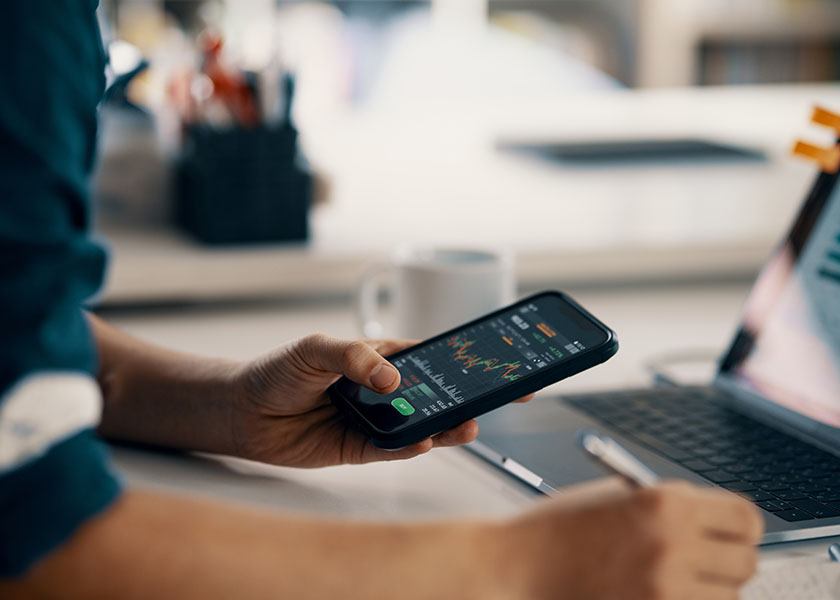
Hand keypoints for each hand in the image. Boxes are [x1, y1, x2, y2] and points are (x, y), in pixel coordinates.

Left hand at [230, 333, 533, 467]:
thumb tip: (393, 379)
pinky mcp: (361, 449)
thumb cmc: (279, 370)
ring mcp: (376, 421)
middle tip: (501, 397)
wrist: (244, 411)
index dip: (465, 360)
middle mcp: (385, 391)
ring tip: (467, 424)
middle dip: (469, 396)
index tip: (497, 363)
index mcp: (381, 358)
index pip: (432, 358)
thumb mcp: (317, 348)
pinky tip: (426, 441)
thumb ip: (355, 359)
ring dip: (446, 426)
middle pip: (436, 394)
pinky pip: (393, 449)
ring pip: (422, 425)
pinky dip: (411, 447)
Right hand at [497, 478, 762, 599]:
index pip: (746, 519)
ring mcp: (664, 589)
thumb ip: (669, 507)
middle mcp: (672, 545)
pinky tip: (657, 593)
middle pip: (745, 562)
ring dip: (709, 590)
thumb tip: (714, 525)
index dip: (739, 526)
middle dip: (727, 560)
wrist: (518, 566)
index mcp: (665, 503)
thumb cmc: (558, 527)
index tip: (729, 532)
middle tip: (704, 559)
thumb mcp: (616, 497)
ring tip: (672, 580)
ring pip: (727, 598)